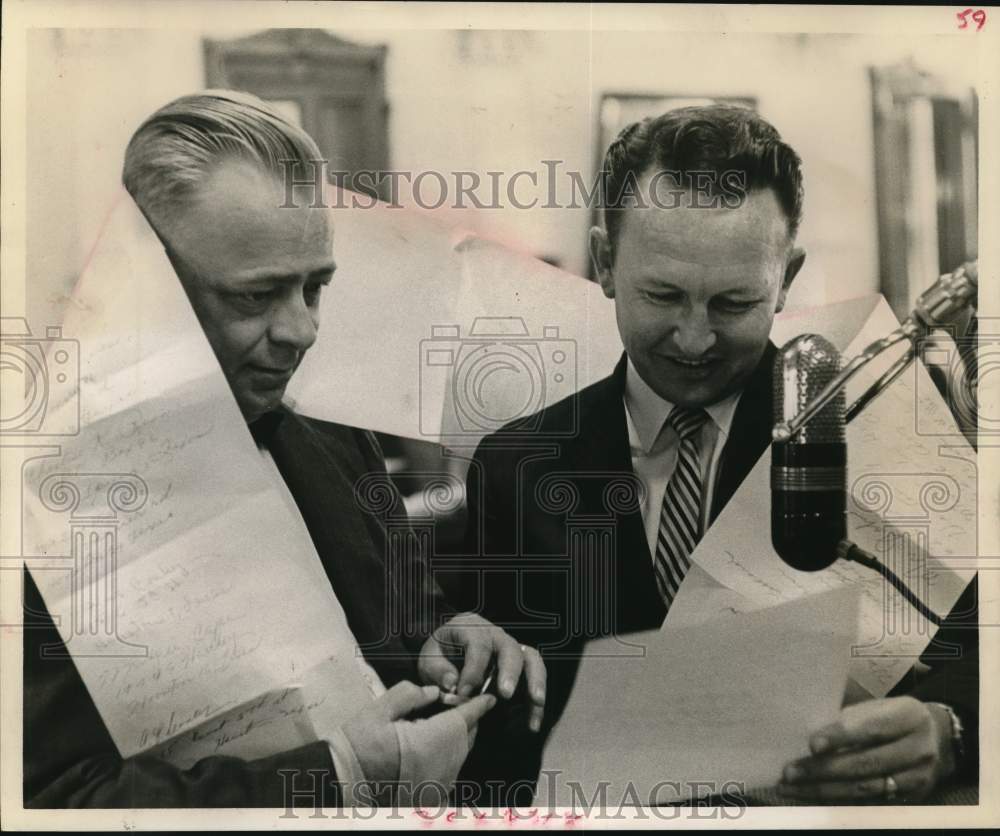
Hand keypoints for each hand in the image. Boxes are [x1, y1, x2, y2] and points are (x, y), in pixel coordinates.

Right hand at [341, 681, 496, 782]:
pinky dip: (448, 756)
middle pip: (466, 737)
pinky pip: (450, 770)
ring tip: (442, 724)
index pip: (465, 719)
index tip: (489, 696)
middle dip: (466, 720)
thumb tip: (434, 692)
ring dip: (457, 738)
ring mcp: (438, 784)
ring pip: (460, 755)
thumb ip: (410, 694)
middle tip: (457, 706)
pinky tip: (433, 747)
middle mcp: (442, 766)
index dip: (479, 704)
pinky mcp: (431, 796)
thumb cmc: (358, 743)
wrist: (342, 781)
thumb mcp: (379, 710)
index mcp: (432, 742)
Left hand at [418, 612, 546, 731]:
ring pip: (531, 658)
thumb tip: (453, 684)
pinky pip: (535, 677)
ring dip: (535, 680)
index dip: (472, 670)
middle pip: (509, 647)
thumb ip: (437, 670)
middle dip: (509, 671)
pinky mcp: (520, 667)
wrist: (447, 655)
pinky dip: (537, 700)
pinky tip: (533, 723)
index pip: (478, 645)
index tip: (463, 693)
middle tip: (505, 693)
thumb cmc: (439, 655)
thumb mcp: (429, 659)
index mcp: (470, 627)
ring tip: (536, 701)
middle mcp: (495, 634)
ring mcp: (511, 649)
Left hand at [778, 697, 956, 801]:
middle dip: (824, 770)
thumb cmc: (892, 718)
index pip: (871, 728)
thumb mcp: (879, 707)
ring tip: (792, 787)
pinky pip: (871, 802)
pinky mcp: (913, 798)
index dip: (840, 736)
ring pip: (867, 788)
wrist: (936, 739)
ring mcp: (919, 777)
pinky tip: (814, 796)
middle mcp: (919, 748)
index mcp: (908, 716)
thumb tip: (808, 732)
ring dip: (825, 790)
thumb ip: (849, 717)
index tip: (812, 744)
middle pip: (867, 763)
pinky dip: (840, 800)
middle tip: (790, 772)